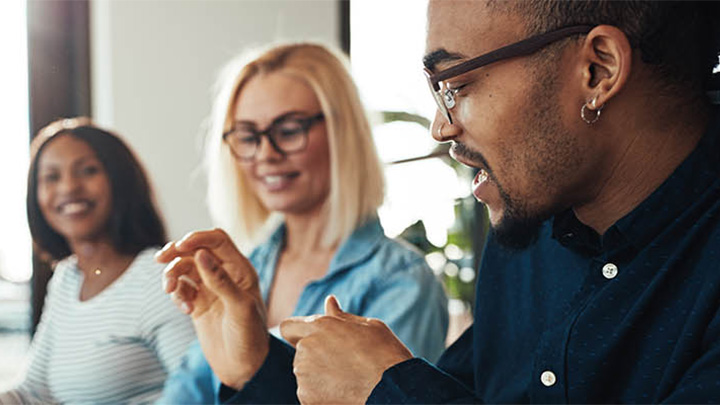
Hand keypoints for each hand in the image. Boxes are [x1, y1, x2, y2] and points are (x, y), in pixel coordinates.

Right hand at [156, 229, 267, 388]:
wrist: (243, 366)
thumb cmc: (249, 336)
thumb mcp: (239, 307)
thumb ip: (220, 279)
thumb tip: (201, 253)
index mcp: (240, 269)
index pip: (217, 240)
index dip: (198, 238)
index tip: (179, 246)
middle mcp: (224, 275)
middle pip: (195, 250)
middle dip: (177, 253)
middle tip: (160, 260)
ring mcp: (210, 289)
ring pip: (184, 268)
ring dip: (172, 275)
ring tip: (170, 291)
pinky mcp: (198, 303)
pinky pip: (181, 289)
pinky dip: (177, 295)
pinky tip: (185, 310)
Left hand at [281, 296, 413, 403]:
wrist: (393, 389)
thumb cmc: (385, 354)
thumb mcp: (367, 327)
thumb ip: (341, 316)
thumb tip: (329, 301)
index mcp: (319, 326)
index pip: (288, 327)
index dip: (297, 333)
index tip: (310, 341)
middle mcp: (306, 347)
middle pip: (301, 353)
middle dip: (316, 356)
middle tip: (344, 364)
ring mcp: (304, 373)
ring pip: (305, 374)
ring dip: (318, 376)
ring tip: (347, 379)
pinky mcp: (306, 396)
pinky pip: (309, 393)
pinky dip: (321, 394)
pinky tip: (343, 393)